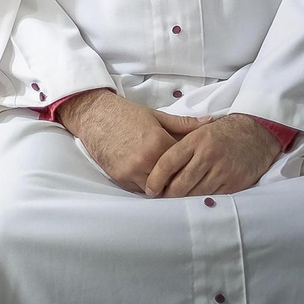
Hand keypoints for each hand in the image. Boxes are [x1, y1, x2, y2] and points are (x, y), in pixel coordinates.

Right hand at [57, 89, 210, 192]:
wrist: (94, 115)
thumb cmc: (125, 113)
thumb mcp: (156, 115)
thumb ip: (183, 124)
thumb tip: (209, 122)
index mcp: (158, 142)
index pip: (184, 164)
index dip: (192, 166)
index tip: (198, 170)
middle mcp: (145, 160)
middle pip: (172, 181)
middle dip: (179, 181)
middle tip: (187, 181)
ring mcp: (131, 170)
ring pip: (156, 190)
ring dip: (163, 187)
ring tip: (170, 182)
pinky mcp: (119, 177)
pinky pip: (139, 189)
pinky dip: (147, 186)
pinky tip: (152, 180)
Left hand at [144, 114, 281, 197]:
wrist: (256, 134)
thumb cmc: (221, 133)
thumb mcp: (198, 131)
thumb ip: (179, 145)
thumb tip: (155, 164)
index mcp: (195, 140)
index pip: (168, 163)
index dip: (155, 179)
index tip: (149, 189)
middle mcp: (208, 155)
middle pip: (180, 183)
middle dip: (167, 194)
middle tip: (159, 198)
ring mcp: (223, 170)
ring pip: (195, 193)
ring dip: (183, 199)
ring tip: (173, 200)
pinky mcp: (235, 183)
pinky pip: (212, 196)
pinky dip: (201, 200)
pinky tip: (193, 200)